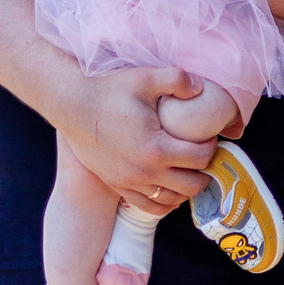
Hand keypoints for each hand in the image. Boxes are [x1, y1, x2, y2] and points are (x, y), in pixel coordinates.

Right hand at [55, 66, 219, 208]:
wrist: (72, 106)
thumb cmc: (109, 91)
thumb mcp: (144, 77)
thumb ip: (176, 79)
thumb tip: (201, 89)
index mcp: (155, 148)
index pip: (200, 159)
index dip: (211, 147)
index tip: (209, 136)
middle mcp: (144, 172)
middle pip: (192, 185)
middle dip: (204, 171)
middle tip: (202, 153)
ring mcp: (130, 183)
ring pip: (172, 200)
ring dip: (186, 187)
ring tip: (188, 168)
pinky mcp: (118, 186)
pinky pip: (150, 207)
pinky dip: (166, 202)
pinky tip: (170, 186)